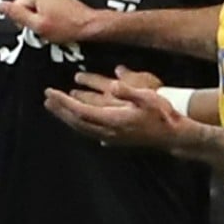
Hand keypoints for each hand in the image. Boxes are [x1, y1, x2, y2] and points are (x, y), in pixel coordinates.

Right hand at [0, 0, 98, 43]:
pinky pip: (42, 11)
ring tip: (53, 27)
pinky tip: (56, 25)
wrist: (89, 26)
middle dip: (32, 22)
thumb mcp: (37, 24)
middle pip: (23, 9)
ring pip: (33, 12)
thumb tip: (0, 6)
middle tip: (45, 29)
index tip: (36, 27)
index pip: (15, 8)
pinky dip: (47, 20)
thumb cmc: (68, 25)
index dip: (24, 23)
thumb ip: (16, 15)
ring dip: (40, 22)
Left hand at [44, 71, 191, 148]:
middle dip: (60, 110)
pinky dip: (80, 126)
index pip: (81, 110)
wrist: (175, 136)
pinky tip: (80, 124)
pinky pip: (92, 132)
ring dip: (68, 118)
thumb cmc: (163, 115)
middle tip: (47, 99)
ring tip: (57, 109)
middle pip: (77, 121)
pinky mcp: (118, 140)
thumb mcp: (148, 98)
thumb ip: (129, 90)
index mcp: (113, 118)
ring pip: (83, 129)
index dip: (63, 102)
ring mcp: (113, 137)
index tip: (51, 93)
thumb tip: (115, 83)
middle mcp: (109, 131)